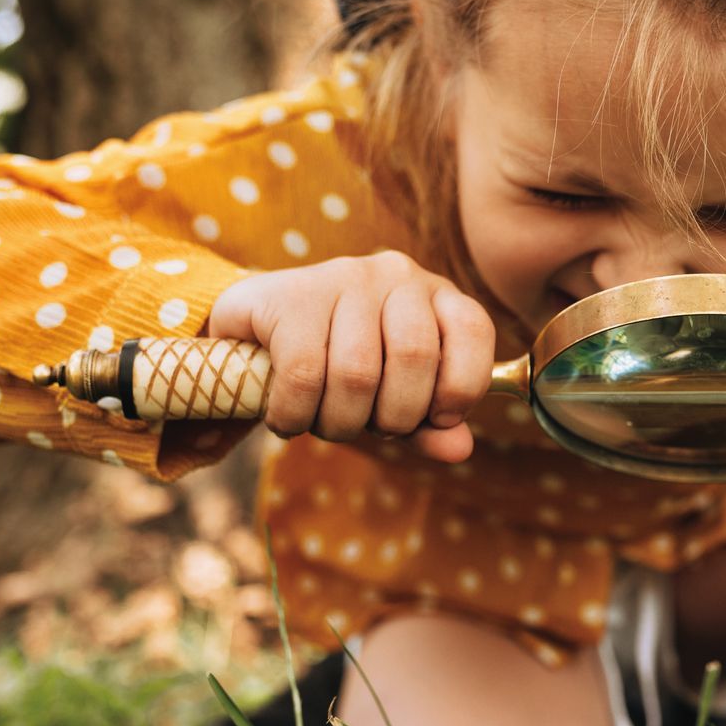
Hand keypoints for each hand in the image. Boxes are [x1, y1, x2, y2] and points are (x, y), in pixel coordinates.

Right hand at [205, 251, 494, 462]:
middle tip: (368, 425)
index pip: (472, 330)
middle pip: (414, 357)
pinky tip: (287, 418)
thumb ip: (430, 424)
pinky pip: (303, 374)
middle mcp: (394, 274)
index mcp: (434, 295)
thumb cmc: (340, 368)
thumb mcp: (393, 396)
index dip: (460, 387)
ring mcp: (341, 277)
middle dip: (394, 417)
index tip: (437, 418)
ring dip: (340, 423)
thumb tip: (460, 450)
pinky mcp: (288, 295)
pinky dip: (295, 415)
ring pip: (357, 372)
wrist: (253, 333)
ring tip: (325, 423)